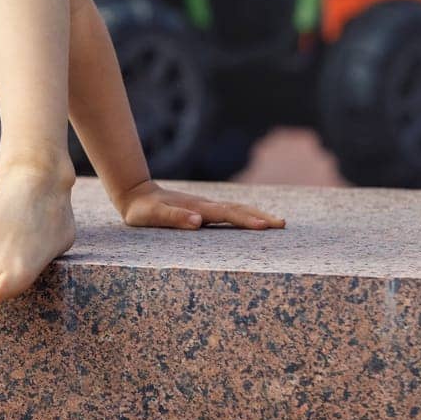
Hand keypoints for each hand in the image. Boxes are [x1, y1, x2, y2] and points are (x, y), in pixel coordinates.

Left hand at [117, 180, 284, 229]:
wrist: (137, 194)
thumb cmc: (142, 210)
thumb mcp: (152, 216)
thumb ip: (173, 217)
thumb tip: (198, 221)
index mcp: (197, 209)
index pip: (226, 215)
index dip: (245, 220)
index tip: (265, 226)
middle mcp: (205, 206)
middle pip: (238, 209)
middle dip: (261, 216)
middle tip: (283, 224)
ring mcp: (206, 207)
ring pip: (237, 209)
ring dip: (257, 214)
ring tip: (279, 223)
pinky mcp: (204, 211)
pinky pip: (230, 213)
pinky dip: (247, 216)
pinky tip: (256, 222)